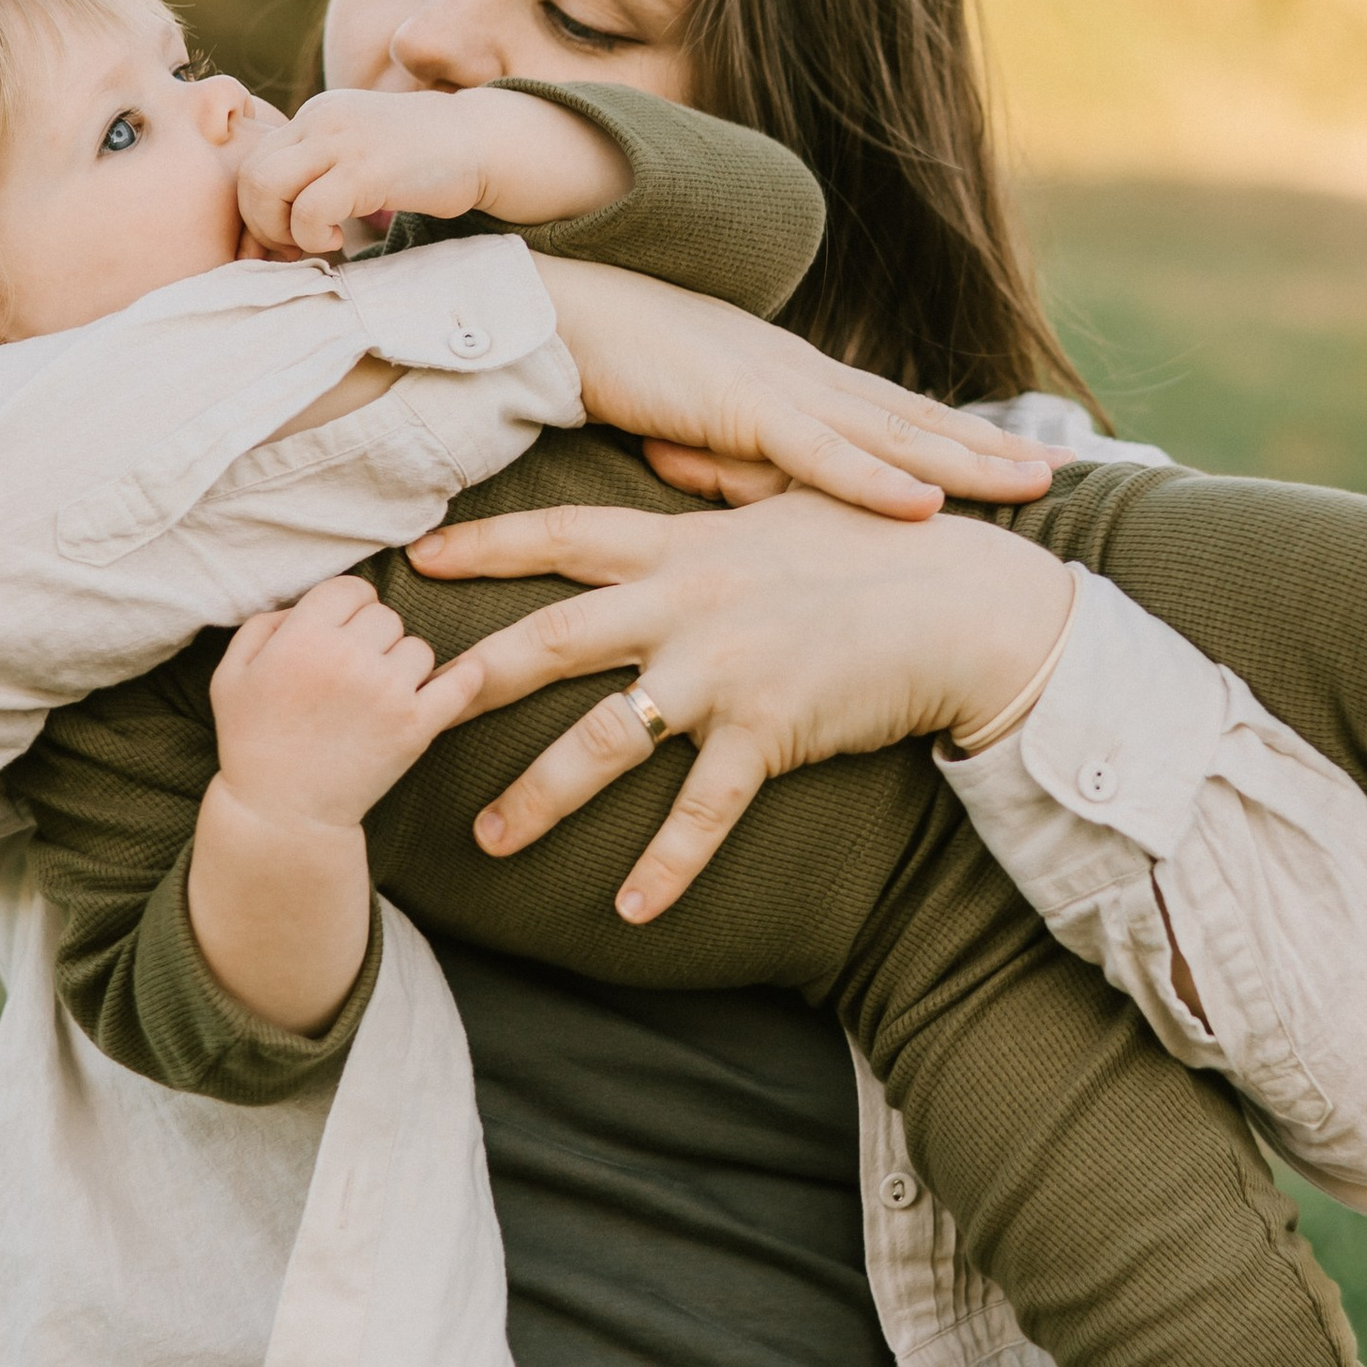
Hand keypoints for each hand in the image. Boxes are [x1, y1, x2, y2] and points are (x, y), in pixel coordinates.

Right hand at [211, 574, 495, 831]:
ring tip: (377, 695)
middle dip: (371, 638)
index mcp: (303, 637)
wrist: (282, 815)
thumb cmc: (252, 742)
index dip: (346, 607)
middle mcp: (349, 657)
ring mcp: (388, 691)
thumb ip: (263, 626)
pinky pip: (461, 683)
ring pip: (419, 647)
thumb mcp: (230, 676)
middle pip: (386, 616)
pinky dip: (466, 678)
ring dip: (403, 665)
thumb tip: (303, 605)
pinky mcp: (416, 725)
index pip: (351, 589)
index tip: (341, 633)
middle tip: (353, 672)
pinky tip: (464, 676)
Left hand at [238, 86, 623, 258]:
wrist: (485, 141)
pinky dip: (315, 236)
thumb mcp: (363, 150)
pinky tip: (343, 240)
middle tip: (293, 250)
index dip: (257, 209)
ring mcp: (342, 140)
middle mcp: (321, 120)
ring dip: (281, 229)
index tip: (283, 240)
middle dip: (260, 224)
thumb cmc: (427, 160)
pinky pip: (310, 210)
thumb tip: (283, 218)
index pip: (253, 160)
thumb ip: (324, 168)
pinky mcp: (367, 167)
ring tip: (318, 243)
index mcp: (316, 116)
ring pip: (265, 187)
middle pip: (248, 174)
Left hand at [404, 491, 1074, 918]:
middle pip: (552, 641)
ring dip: (541, 794)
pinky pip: (703, 811)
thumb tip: (658, 453)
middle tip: (401, 713)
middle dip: (470, 680)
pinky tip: (629, 912)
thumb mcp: (790, 497)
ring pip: (607, 739)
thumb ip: (713, 481)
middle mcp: (688, 604)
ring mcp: (725, 670)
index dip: (486, 548)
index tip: (415, 561)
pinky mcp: (770, 731)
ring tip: (489, 838)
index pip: (563, 537)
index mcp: (685, 545)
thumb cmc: (881, 544)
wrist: (964, 602)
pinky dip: (666, 865)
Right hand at [535, 256, 1056, 524]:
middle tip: (1063, 470)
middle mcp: (800, 375)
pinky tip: (927, 503)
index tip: (1017, 455)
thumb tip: (771, 507)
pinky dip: (876, 479)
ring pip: (890, 433)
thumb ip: (735, 462)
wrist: (551, 315)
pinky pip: (819, 453)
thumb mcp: (691, 426)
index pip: (892, 412)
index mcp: (790, 376)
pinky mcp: (738, 405)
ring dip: (964, 460)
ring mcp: (775, 386)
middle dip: (989, 446)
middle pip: (914, 418)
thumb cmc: (611, 366)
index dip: (957, 434)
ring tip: (1033, 483)